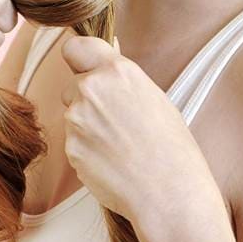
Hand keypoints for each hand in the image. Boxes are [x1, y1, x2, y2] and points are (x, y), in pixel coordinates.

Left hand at [60, 34, 220, 226]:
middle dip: (85, 100)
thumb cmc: (171, 147)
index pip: (75, 47)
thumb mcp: (153, 97)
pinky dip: (87, 150)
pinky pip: (73, 142)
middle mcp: (92, 88)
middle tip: (114, 121)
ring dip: (86, 126)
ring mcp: (77, 119)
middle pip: (72, 86)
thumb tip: (103, 65)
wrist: (169, 194)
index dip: (79, 60)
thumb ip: (121, 80)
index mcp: (117, 70)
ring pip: (72, 115)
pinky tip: (112, 162)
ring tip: (119, 146)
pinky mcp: (70, 148)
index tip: (85, 69)